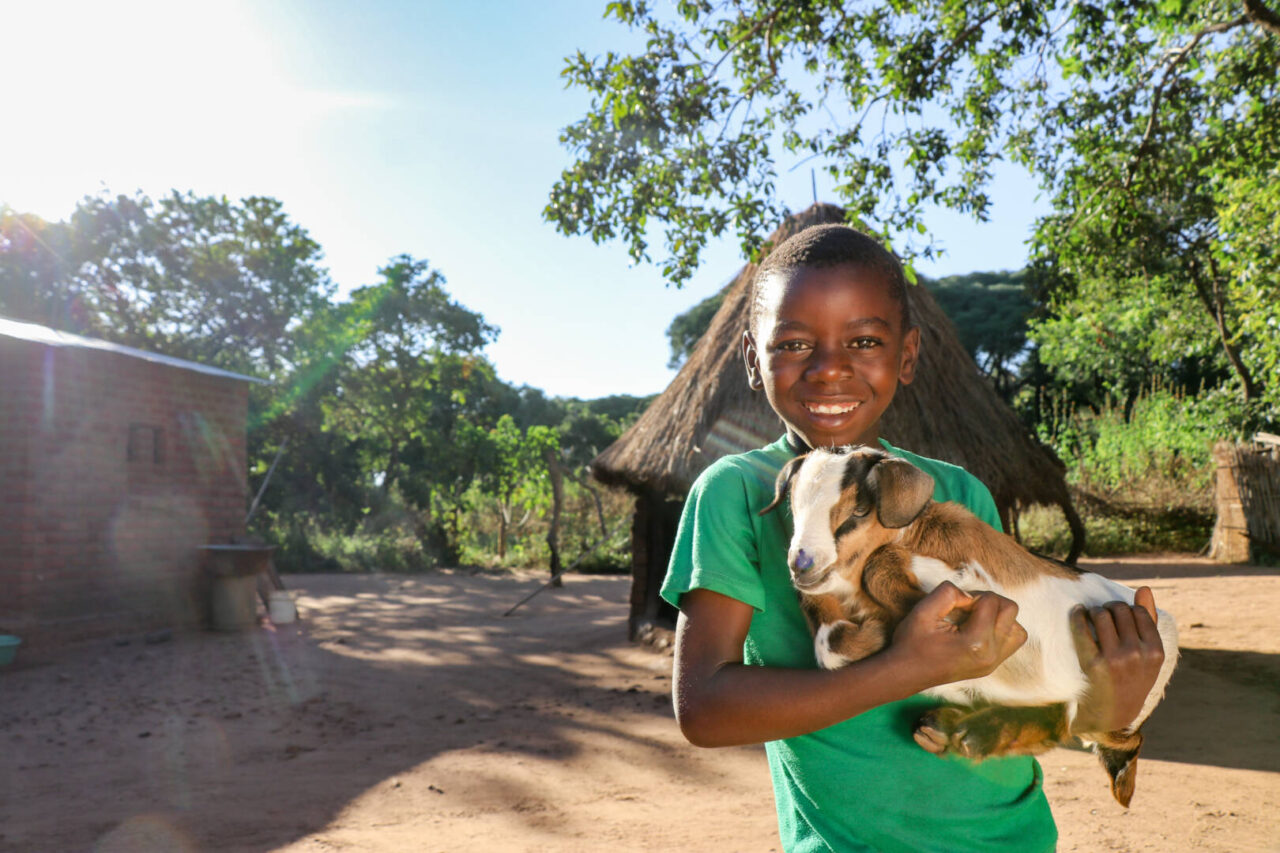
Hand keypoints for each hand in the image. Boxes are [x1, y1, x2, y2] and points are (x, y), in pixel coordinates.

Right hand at [890, 581, 1027, 688]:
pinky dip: (1000, 631)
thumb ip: (948, 592)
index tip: (954, 606)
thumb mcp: (923, 610)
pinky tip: (978, 630)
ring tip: (975, 619)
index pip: (991, 601)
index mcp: (976, 642)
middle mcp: (991, 655)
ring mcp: (992, 664)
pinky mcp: (990, 667)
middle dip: (989, 602)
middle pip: (1010, 611)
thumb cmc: (912, 642)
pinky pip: (1011, 642)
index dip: (971, 595)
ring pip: (1017, 628)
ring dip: (999, 617)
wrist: (905, 673)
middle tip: (965, 608)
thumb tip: (969, 595)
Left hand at [1070, 587, 1165, 732]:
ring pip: (1101, 614)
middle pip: (1118, 609)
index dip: (1125, 609)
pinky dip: (1077, 615)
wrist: (1112, 713)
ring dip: (1093, 611)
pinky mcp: (1093, 664)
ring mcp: (1115, 659)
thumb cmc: (1132, 678)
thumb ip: (1149, 621)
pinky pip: (1081, 626)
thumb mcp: (1149, 655)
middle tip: (1102, 615)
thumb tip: (1145, 588)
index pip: (1137, 611)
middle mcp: (1138, 654)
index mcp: (1156, 651)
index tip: (1117, 616)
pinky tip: (1077, 613)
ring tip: (1091, 617)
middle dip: (1108, 608)